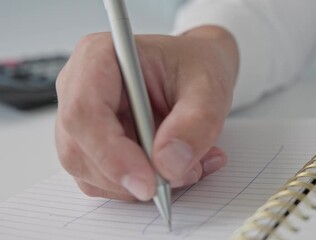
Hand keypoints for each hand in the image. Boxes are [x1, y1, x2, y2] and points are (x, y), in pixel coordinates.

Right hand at [55, 26, 237, 200]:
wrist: (196, 72)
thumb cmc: (195, 68)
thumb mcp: (209, 88)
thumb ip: (195, 123)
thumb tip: (167, 165)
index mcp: (99, 57)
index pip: (84, 112)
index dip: (112, 154)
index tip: (148, 182)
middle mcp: (80, 87)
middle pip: (80, 150)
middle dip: (130, 175)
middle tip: (179, 176)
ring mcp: (83, 119)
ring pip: (91, 172)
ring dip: (141, 182)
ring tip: (189, 165)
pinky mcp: (94, 145)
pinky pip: (106, 180)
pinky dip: (143, 183)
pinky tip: (176, 166)